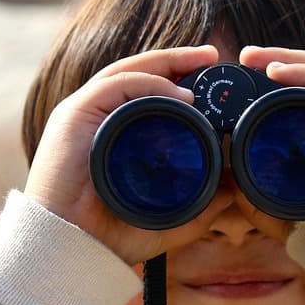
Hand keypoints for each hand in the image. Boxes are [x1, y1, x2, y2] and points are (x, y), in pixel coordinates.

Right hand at [24, 44, 234, 265]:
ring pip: (129, 72)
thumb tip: (234, 188)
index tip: (213, 76)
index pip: (147, 93)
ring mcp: (84, 113)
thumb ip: (201, 204)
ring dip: (168, 63)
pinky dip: (150, 84)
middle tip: (213, 55)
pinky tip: (180, 94)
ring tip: (203, 60)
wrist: (70, 249)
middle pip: (139, 74)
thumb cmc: (109, 236)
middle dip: (177, 60)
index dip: (178, 78)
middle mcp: (97, 117)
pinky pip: (116, 85)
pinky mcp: (74, 115)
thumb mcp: (169, 217)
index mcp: (113, 132)